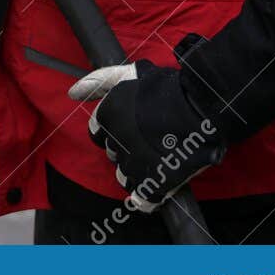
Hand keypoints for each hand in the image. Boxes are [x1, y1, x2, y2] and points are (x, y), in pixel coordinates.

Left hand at [67, 60, 225, 212]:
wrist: (202, 107)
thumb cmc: (165, 88)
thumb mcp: (128, 74)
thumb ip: (98, 81)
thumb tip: (72, 93)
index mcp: (106, 117)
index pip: (97, 132)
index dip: (113, 129)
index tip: (131, 125)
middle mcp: (114, 143)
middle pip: (112, 153)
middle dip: (125, 147)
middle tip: (150, 137)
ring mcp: (134, 166)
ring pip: (124, 176)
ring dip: (137, 170)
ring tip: (158, 157)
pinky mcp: (154, 185)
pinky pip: (142, 200)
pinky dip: (147, 197)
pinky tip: (158, 185)